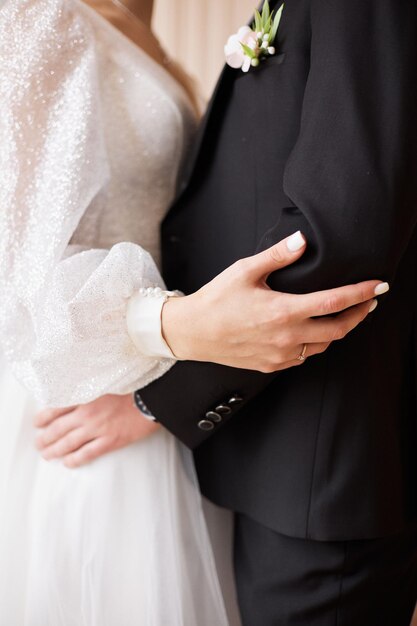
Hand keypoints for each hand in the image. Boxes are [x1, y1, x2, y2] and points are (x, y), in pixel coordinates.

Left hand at [34, 394, 158, 467]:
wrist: (151, 400)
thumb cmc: (130, 389)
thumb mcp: (105, 382)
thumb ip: (87, 389)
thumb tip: (72, 396)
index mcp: (85, 397)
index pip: (56, 408)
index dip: (43, 418)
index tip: (37, 423)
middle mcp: (87, 414)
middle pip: (58, 429)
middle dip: (45, 438)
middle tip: (38, 443)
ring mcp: (98, 429)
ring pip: (68, 443)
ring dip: (54, 451)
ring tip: (47, 455)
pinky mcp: (109, 441)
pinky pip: (87, 454)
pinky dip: (75, 459)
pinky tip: (68, 462)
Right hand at [162, 231, 387, 372]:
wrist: (193, 333)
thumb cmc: (216, 300)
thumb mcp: (245, 270)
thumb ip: (277, 256)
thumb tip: (302, 240)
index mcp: (283, 311)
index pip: (335, 302)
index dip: (362, 293)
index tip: (379, 286)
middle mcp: (287, 337)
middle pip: (339, 329)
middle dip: (360, 314)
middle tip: (370, 302)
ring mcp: (281, 354)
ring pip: (324, 345)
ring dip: (339, 330)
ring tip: (344, 315)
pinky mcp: (273, 365)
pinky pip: (304, 356)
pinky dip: (315, 343)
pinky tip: (313, 332)